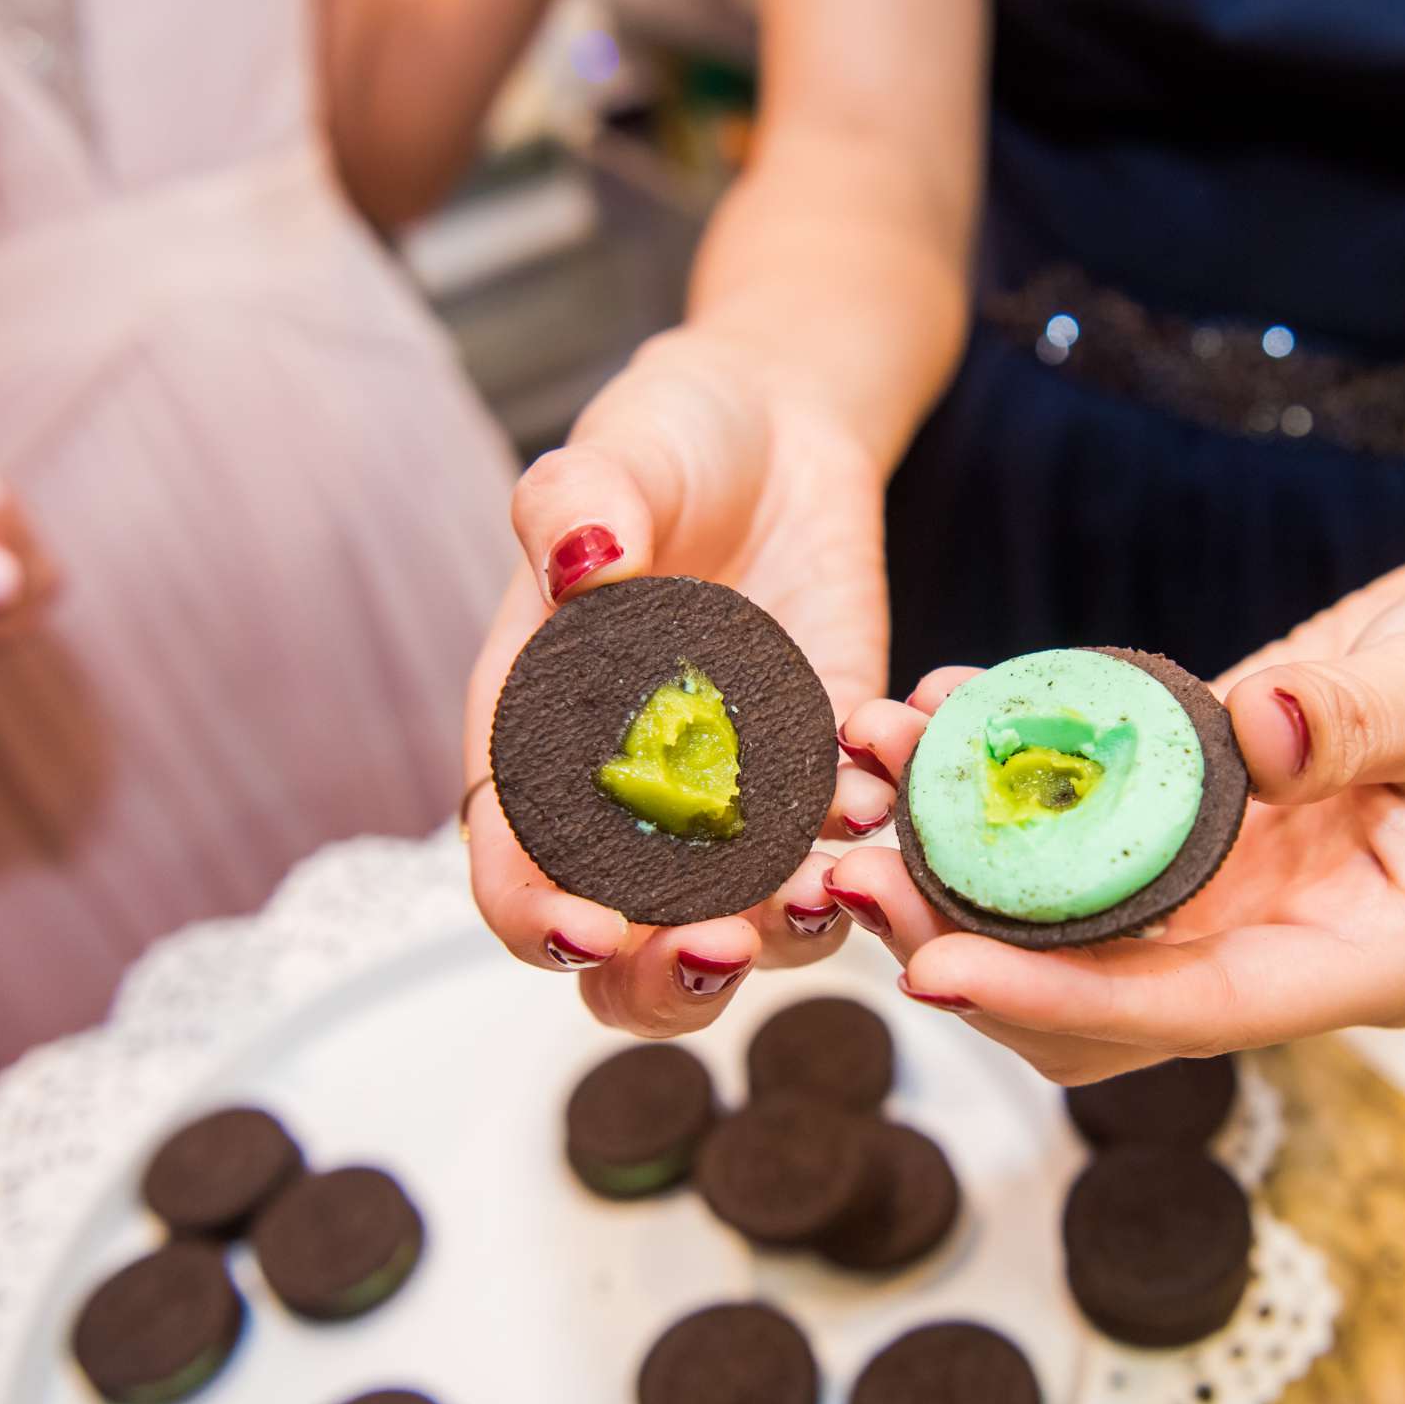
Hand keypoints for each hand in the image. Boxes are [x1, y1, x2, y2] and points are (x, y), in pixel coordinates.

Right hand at [464, 330, 893, 1034]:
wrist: (778, 426)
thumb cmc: (666, 441)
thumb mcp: (613, 454)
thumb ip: (579, 509)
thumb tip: (584, 565)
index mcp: (537, 738)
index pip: (515, 866)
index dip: (540, 915)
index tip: (592, 930)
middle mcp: (629, 794)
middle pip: (625, 948)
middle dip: (668, 977)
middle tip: (724, 946)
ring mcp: (734, 796)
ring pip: (747, 924)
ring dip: (787, 931)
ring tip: (833, 890)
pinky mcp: (824, 769)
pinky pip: (846, 842)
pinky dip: (872, 842)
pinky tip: (889, 796)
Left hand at [825, 550, 1404, 1082]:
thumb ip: (1360, 715)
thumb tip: (1256, 731)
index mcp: (1374, 958)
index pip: (1199, 1011)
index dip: (1062, 997)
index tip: (939, 969)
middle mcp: (1288, 952)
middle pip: (1100, 1003)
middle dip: (971, 947)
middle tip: (853, 872)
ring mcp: (1237, 902)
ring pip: (1068, 932)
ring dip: (958, 869)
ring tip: (868, 777)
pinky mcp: (1200, 837)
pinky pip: (1080, 839)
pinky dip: (1000, 791)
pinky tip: (933, 715)